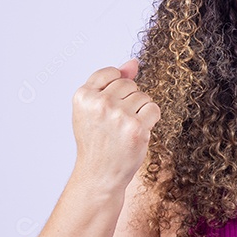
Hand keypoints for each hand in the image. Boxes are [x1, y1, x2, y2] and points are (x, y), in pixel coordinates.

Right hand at [71, 58, 160, 188]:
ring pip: (143, 96)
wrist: (99, 175)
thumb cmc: (97, 141)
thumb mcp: (93, 109)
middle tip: (117, 123)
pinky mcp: (136, 127)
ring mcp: (118, 115)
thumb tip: (134, 62)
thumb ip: (110, 82)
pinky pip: (154, 109)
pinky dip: (151, 119)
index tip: (109, 109)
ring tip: (126, 129)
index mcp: (83, 96)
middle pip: (129, 84)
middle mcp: (99, 103)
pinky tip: (139, 132)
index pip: (112, 73)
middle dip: (129, 100)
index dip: (116, 90)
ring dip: (140, 111)